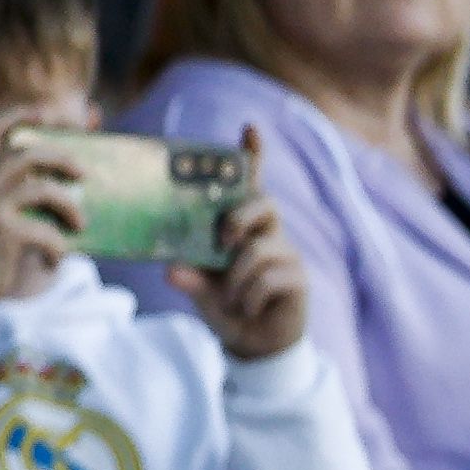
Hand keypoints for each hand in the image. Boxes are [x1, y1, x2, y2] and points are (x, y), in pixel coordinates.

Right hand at [0, 115, 86, 315]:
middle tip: (84, 174)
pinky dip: (58, 249)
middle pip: (28, 152)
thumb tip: (58, 182)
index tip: (46, 111)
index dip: (17, 114)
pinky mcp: (4, 229)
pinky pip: (48, 232)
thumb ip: (7, 193)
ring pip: (45, 188)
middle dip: (63, 159)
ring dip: (70, 206)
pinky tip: (52, 262)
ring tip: (80, 223)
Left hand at [170, 136, 309, 355]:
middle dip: (240, 215)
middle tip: (223, 238)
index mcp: (241, 225)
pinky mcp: (298, 277)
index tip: (249, 128)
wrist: (253, 342)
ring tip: (229, 297)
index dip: (253, 155)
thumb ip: (189, 276)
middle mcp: (267, 232)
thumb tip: (171, 270)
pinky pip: (270, 277)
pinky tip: (245, 307)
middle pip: (263, 203)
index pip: (250, 184)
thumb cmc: (224, 303)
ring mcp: (286, 253)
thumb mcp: (200, 288)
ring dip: (237, 276)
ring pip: (260, 247)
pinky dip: (249, 295)